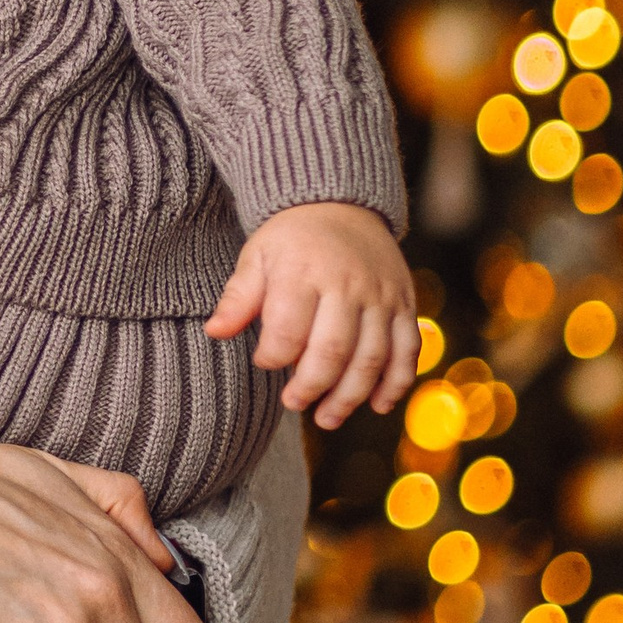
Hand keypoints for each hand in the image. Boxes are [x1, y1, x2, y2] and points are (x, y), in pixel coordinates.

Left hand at [207, 199, 418, 426]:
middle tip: (293, 403)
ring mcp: (381, 296)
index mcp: (304, 271)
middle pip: (334, 349)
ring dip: (351, 396)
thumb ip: (238, 297)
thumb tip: (214, 331)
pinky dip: (396, 383)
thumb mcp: (257, 256)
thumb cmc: (291, 239)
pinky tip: (378, 406)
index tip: (264, 362)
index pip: (288, 328)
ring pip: (373, 357)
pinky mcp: (405, 304)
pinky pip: (407, 349)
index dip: (273, 356)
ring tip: (327, 418)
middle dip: (312, 386)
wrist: (341, 204)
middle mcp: (348, 284)